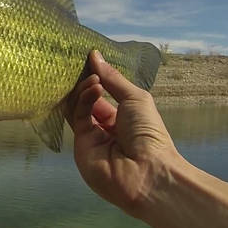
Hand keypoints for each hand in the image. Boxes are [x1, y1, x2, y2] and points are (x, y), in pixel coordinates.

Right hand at [66, 50, 179, 216]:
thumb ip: (113, 79)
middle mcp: (103, 128)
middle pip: (85, 101)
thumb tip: (94, 54)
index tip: (89, 59)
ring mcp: (90, 138)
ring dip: (84, 89)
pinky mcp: (80, 145)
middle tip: (83, 65)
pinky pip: (78, 118)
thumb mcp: (135, 99)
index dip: (95, 78)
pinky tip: (95, 88)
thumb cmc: (149, 134)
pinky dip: (84, 99)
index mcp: (120, 119)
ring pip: (77, 107)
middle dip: (85, 82)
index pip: (100, 95)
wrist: (148, 172)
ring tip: (94, 78)